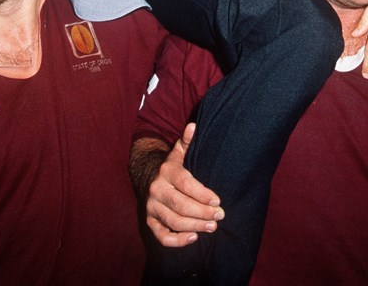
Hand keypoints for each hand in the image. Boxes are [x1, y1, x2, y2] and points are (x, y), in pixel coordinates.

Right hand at [144, 123, 224, 246]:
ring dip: (195, 226)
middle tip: (219, 216)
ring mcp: (152, 207)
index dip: (202, 194)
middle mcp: (156, 190)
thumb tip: (193, 126)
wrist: (148, 178)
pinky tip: (193, 238)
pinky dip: (177, 240)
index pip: (185, 184)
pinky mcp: (150, 222)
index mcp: (166, 171)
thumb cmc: (172, 167)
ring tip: (212, 227)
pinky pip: (162, 236)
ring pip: (173, 221)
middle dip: (202, 213)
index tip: (218, 200)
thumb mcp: (179, 152)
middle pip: (180, 205)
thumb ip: (187, 141)